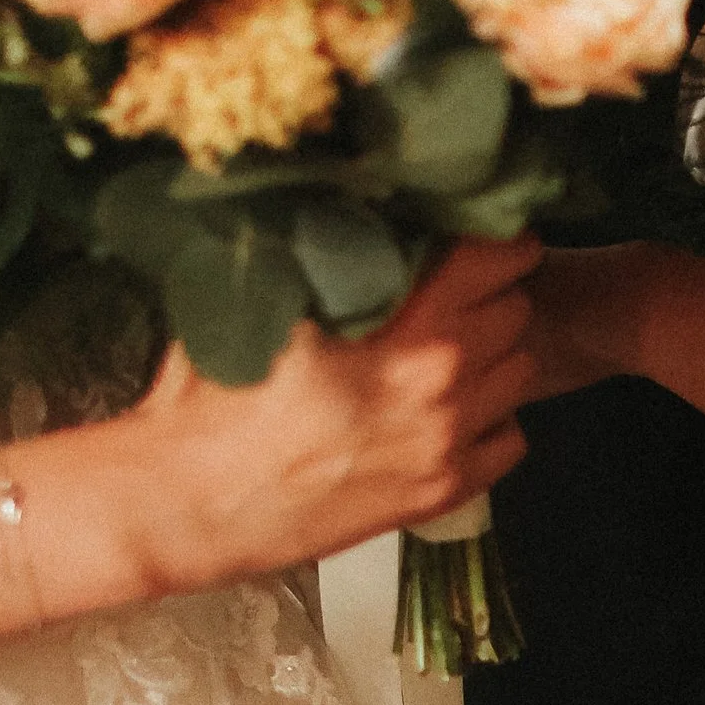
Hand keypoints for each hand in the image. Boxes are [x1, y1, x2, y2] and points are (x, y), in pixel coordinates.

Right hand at [123, 235, 544, 590]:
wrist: (183, 504)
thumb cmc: (208, 398)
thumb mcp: (262, 300)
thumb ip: (325, 251)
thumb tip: (361, 200)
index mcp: (400, 323)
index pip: (494, 256)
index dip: (493, 241)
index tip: (482, 240)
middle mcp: (438, 380)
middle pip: (514, 308)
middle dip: (490, 296)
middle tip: (455, 297)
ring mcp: (446, 440)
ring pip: (521, 370)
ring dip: (494, 357)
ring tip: (449, 355)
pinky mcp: (442, 492)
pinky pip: (511, 437)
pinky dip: (490, 422)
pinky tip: (447, 414)